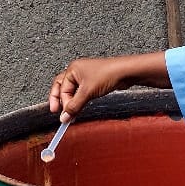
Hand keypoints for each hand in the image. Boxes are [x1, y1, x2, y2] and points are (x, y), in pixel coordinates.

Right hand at [47, 52, 170, 121]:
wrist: (126, 72)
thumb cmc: (108, 74)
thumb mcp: (87, 92)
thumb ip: (74, 106)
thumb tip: (65, 116)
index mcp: (72, 69)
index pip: (61, 88)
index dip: (62, 103)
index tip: (64, 115)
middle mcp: (77, 71)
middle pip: (62, 87)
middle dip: (60, 101)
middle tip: (58, 113)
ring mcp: (86, 76)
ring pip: (73, 91)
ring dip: (71, 102)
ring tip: (70, 113)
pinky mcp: (94, 81)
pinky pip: (82, 92)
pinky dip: (79, 100)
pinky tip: (80, 106)